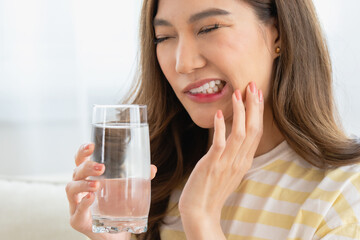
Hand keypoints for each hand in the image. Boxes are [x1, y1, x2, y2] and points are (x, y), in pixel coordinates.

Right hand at [65, 143, 156, 239]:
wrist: (113, 233)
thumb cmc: (116, 207)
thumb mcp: (128, 191)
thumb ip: (139, 179)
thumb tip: (152, 168)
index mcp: (88, 178)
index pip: (80, 161)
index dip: (82, 152)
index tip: (91, 145)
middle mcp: (79, 189)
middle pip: (76, 172)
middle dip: (87, 166)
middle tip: (102, 167)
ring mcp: (75, 205)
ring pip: (71, 189)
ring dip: (83, 184)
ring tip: (97, 184)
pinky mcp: (78, 220)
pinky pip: (76, 212)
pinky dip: (82, 204)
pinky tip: (91, 198)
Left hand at [178, 82, 263, 238]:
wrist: (201, 210)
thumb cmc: (213, 188)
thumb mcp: (229, 169)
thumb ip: (234, 152)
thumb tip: (233, 135)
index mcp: (244, 160)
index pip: (256, 131)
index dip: (257, 111)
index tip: (256, 93)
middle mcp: (240, 160)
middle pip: (252, 129)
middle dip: (253, 106)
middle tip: (252, 85)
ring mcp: (227, 163)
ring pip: (240, 134)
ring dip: (240, 112)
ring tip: (238, 93)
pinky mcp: (212, 165)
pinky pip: (219, 144)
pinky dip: (221, 129)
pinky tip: (220, 115)